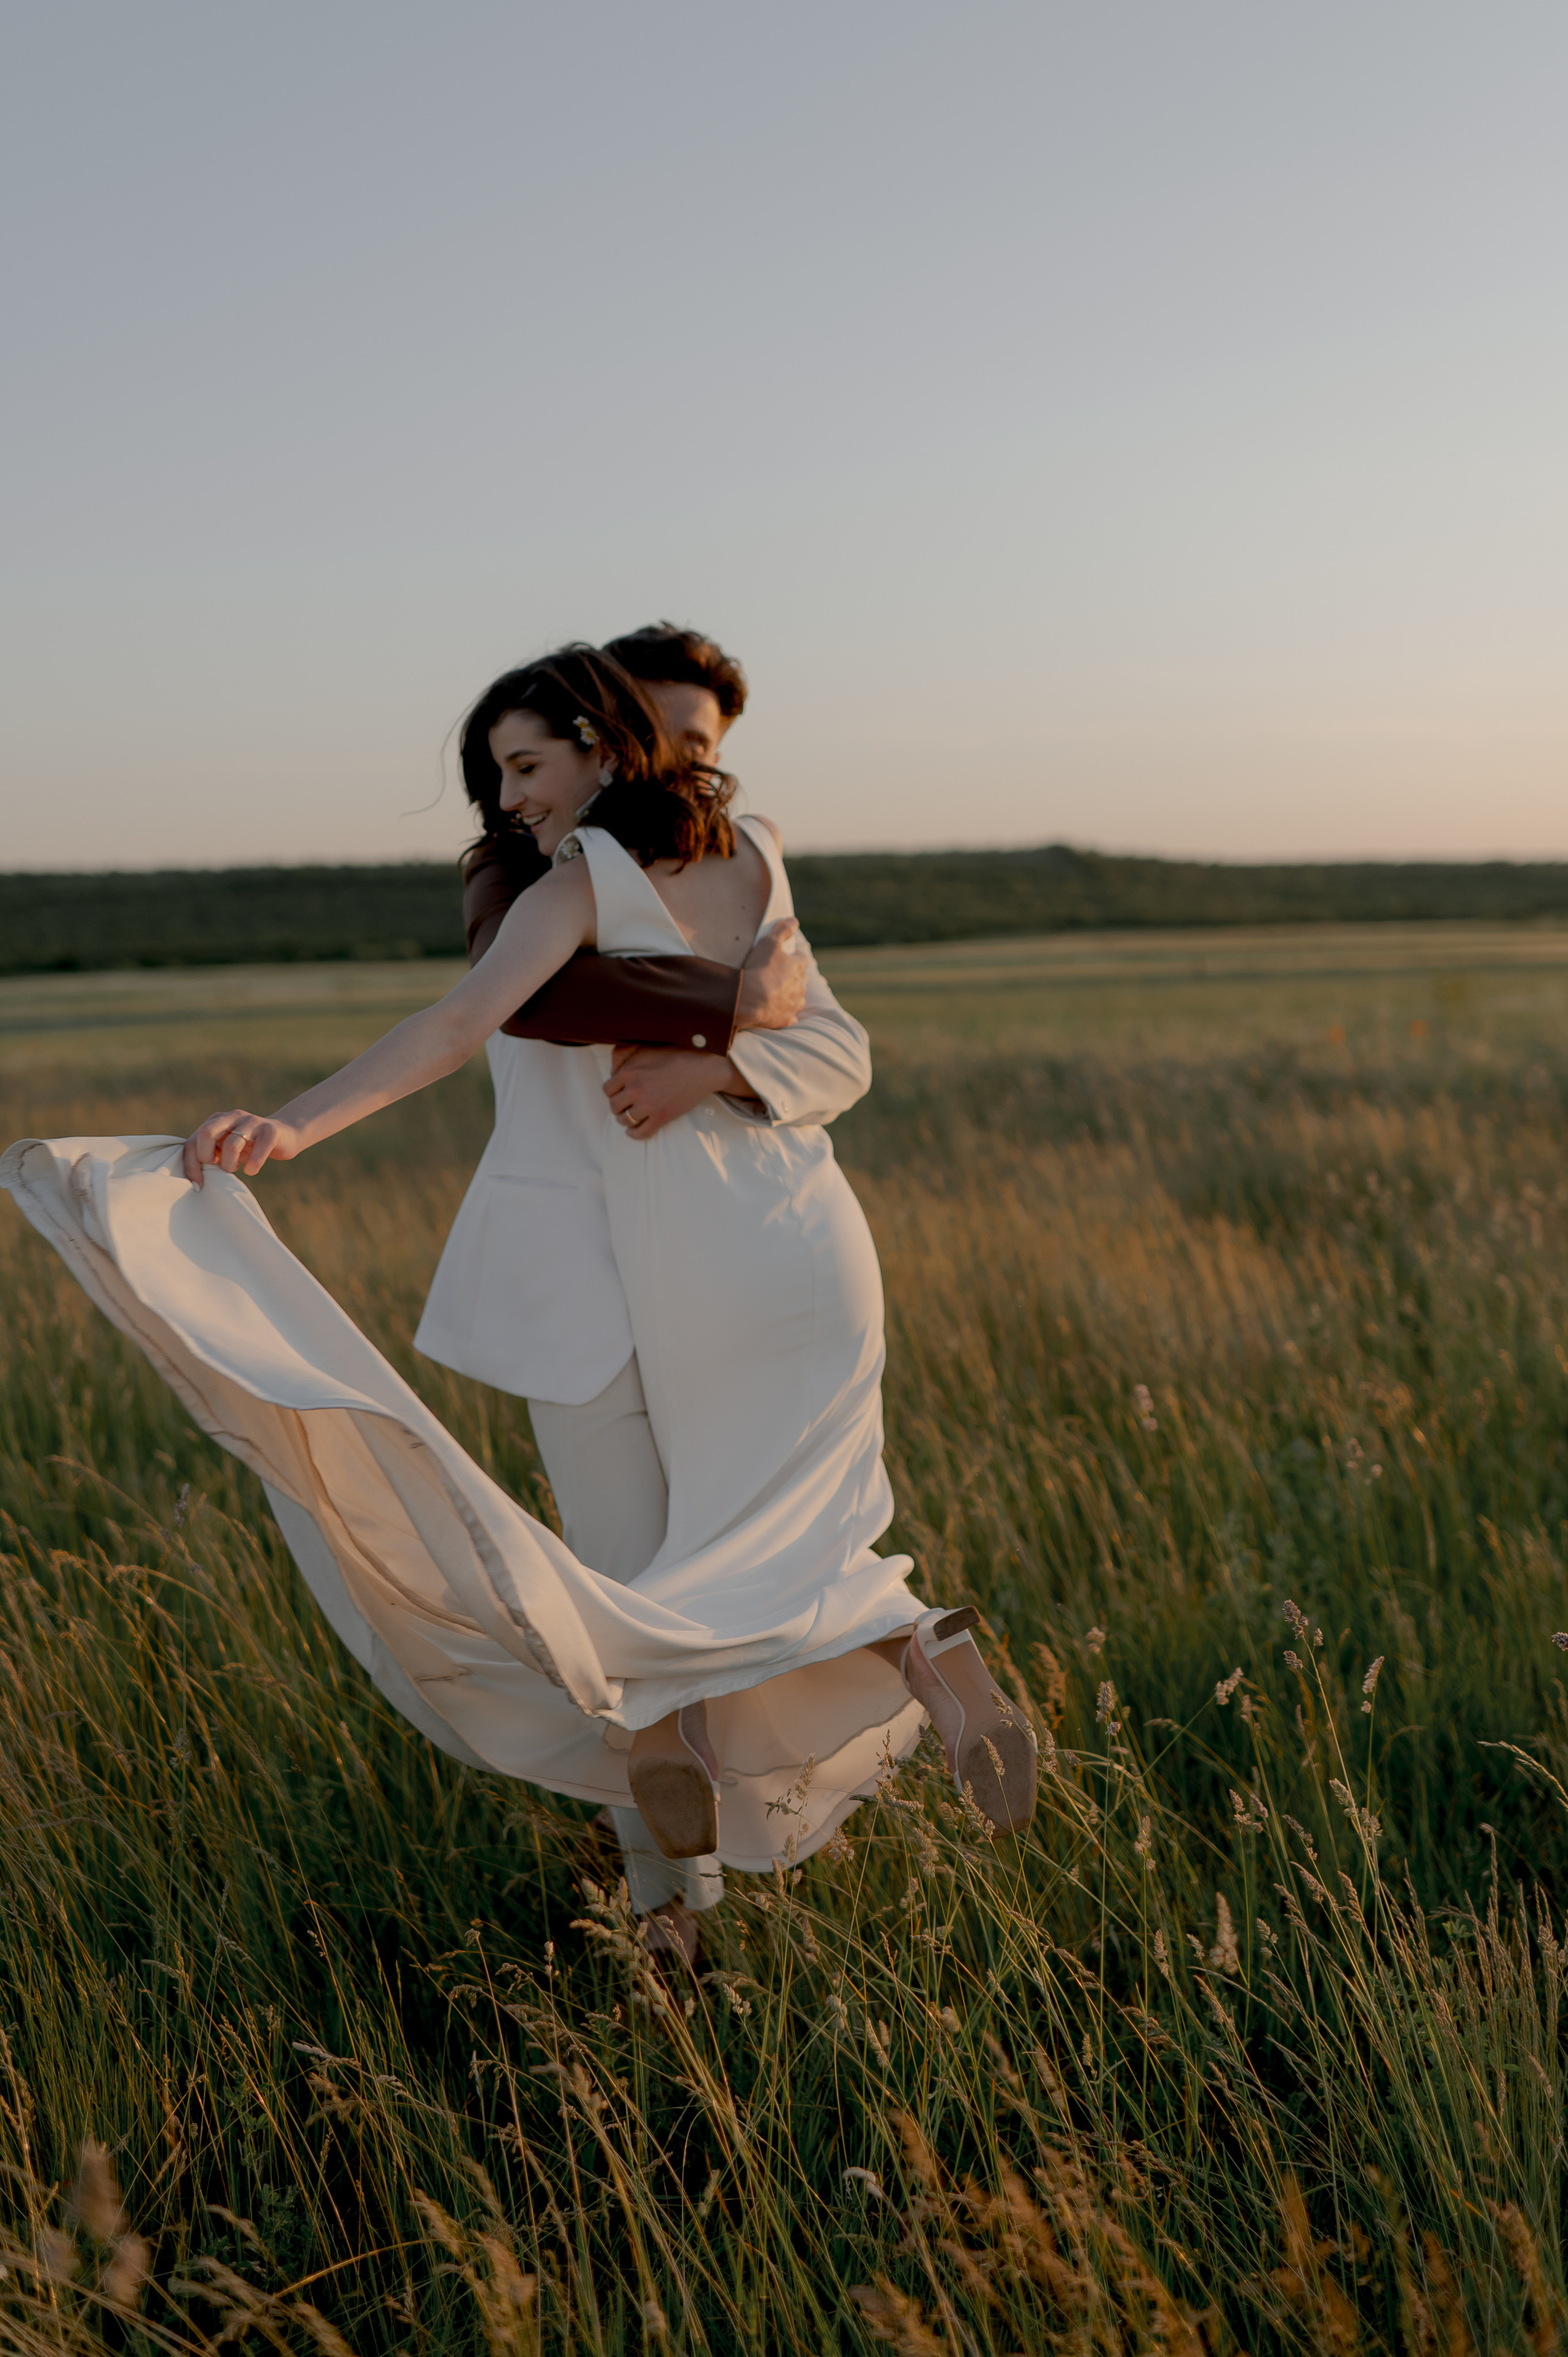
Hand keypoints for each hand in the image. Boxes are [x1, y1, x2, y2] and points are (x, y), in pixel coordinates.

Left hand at [181, 1109, 302, 1187]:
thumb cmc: (250, 1146)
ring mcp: (252, 1122)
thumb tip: (192, 1179)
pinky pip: (259, 1149)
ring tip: (235, 1169)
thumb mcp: (227, 1148)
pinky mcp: (271, 1130)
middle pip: (206, 1133)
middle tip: (218, 1167)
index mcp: (217, 1120)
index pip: (193, 1141)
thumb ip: (210, 1153)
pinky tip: (251, 1170)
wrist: (286, 1135)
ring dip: (230, 1164)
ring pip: (232, 1144)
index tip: (197, 1185)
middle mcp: (232, 1117)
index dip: (191, 1164)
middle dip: (207, 1157)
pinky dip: (253, 1165)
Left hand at [604, 1045, 750, 1140]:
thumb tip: (612, 1071)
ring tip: (629, 1116)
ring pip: (625, 1120)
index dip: (613, 1091)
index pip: (607, 1089)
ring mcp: (648, 1105)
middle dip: (618, 1105)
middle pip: (614, 1106)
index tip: (619, 1092)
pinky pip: (641, 1132)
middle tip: (625, 1104)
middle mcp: (635, 1089)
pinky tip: (632, 1131)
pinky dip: (634, 1134)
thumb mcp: (643, 1046)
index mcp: (628, 1071)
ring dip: (625, 1119)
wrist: (701, 1068)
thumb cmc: (673, 1054)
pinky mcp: (661, 1117)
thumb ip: (622, 1054)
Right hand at [736, 918, 805, 1031]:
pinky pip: (790, 1016)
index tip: (791, 954)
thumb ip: (783, 930)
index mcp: (798, 967)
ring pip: (799, 998)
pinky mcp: (785, 1018)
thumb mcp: (769, 942)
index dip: (796, 955)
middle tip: (783, 973)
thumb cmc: (760, 969)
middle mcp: (800, 986)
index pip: (803, 958)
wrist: (751, 999)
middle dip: (795, 975)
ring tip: (782, 992)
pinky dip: (787, 1013)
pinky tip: (781, 1011)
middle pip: (802, 978)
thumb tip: (794, 920)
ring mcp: (794, 1004)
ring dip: (793, 994)